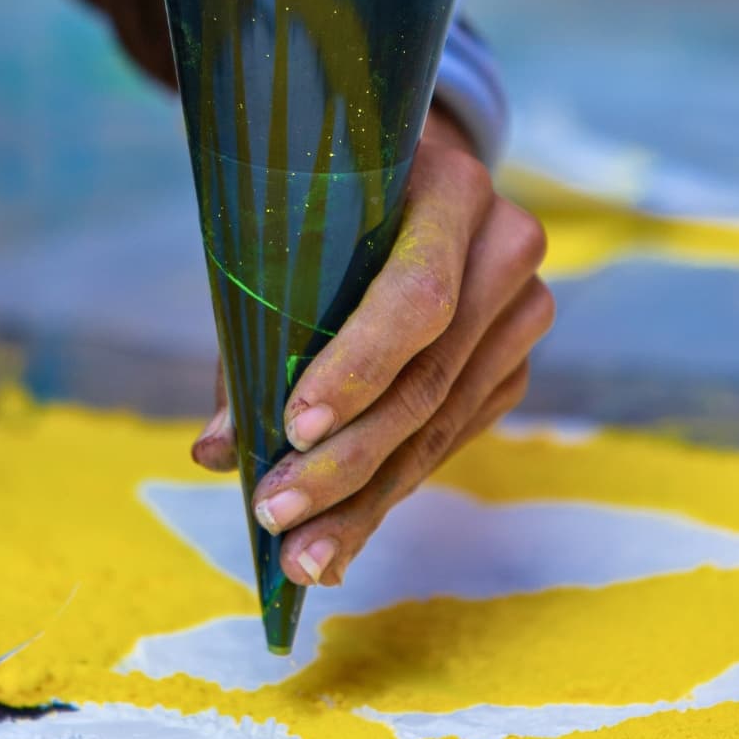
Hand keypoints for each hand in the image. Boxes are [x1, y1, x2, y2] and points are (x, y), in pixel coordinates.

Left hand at [191, 108, 553, 586]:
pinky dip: (390, 488)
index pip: (415, 297)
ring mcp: (522, 314)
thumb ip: (255, 333)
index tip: (293, 429)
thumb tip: (216, 450)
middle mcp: (505, 250)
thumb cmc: (329, 206)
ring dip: (365, 500)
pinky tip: (342, 535)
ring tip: (303, 556)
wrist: (412, 182)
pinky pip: (449, 438)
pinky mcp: (513, 366)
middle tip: (277, 517)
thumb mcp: (288, 239)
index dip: (356, 368)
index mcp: (451, 192)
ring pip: (439, 425)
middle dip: (346, 462)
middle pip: (428, 378)